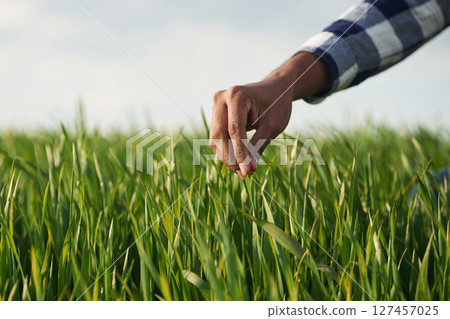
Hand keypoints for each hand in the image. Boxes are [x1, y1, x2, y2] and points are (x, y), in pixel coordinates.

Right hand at [209, 52, 331, 178]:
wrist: (275, 89)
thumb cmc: (277, 105)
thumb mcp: (272, 126)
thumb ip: (258, 146)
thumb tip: (247, 170)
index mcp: (237, 95)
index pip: (234, 129)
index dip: (240, 153)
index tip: (247, 172)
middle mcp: (221, 98)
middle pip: (220, 135)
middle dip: (231, 158)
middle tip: (245, 175)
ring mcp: (216, 106)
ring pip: (216, 139)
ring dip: (228, 158)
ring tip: (244, 171)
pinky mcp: (216, 114)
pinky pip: (217, 138)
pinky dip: (227, 152)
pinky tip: (239, 163)